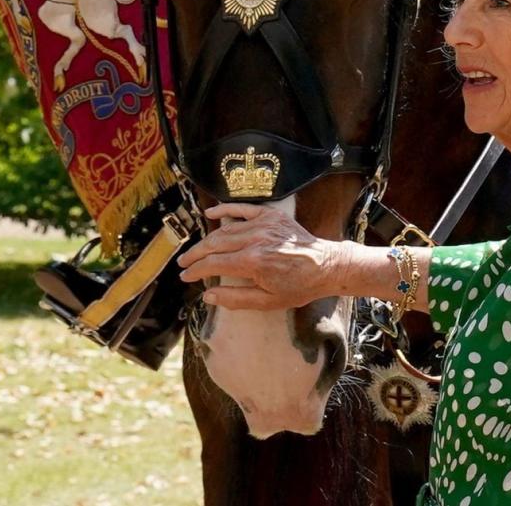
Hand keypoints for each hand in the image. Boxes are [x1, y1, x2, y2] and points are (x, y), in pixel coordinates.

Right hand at [177, 203, 348, 309]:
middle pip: (214, 244)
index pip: (213, 264)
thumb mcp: (267, 301)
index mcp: (252, 262)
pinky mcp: (271, 216)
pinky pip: (243, 209)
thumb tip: (208, 296)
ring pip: (225, 230)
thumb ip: (235, 299)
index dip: (196, 271)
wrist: (326, 266)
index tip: (186, 276)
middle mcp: (255, 240)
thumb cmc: (299, 286)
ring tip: (196, 249)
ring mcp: (263, 225)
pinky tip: (211, 214)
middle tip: (184, 263)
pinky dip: (225, 210)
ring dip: (207, 239)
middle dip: (196, 255)